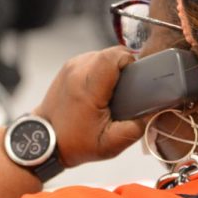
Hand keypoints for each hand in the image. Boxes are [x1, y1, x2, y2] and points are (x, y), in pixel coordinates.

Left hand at [33, 46, 144, 167]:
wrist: (44, 140)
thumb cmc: (75, 143)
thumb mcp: (111, 144)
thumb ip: (136, 128)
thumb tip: (153, 111)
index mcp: (88, 85)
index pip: (116, 55)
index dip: (130, 63)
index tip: (135, 81)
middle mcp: (77, 70)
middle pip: (111, 53)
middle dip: (124, 68)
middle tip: (126, 91)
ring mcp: (71, 66)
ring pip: (102, 55)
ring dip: (112, 69)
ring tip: (113, 91)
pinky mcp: (68, 67)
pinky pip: (92, 59)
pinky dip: (100, 70)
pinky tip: (101, 89)